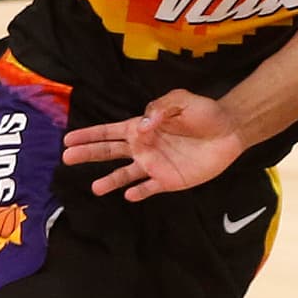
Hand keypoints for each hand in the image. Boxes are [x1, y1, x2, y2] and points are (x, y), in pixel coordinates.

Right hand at [63, 90, 246, 199]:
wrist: (229, 131)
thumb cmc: (204, 113)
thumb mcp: (181, 100)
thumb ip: (160, 109)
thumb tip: (142, 125)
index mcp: (141, 128)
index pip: (109, 132)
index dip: (89, 135)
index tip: (68, 139)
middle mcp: (143, 148)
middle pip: (110, 153)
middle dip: (88, 154)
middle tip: (67, 158)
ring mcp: (155, 166)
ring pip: (125, 175)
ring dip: (110, 181)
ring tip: (95, 188)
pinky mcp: (170, 181)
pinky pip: (150, 189)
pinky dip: (140, 192)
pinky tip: (129, 196)